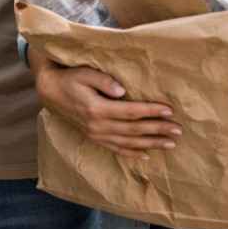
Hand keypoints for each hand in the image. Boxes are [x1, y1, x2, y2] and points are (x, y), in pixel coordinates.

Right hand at [30, 48, 180, 159]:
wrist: (50, 91)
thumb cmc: (70, 78)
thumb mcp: (84, 73)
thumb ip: (103, 81)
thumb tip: (122, 91)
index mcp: (97, 109)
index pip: (131, 112)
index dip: (151, 111)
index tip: (169, 110)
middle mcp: (98, 126)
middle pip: (134, 130)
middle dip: (157, 130)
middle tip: (178, 130)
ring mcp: (96, 134)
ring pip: (128, 143)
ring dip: (150, 143)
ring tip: (170, 143)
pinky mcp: (94, 138)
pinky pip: (116, 149)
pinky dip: (132, 153)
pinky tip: (147, 155)